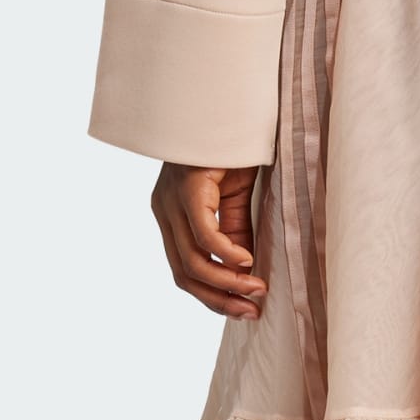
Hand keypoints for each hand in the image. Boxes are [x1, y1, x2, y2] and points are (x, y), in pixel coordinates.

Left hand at [150, 164, 266, 317]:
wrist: (228, 107)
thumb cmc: (234, 152)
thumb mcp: (238, 205)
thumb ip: (237, 239)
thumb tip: (246, 277)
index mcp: (171, 217)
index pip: (184, 272)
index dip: (214, 298)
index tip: (245, 311)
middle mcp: (164, 210)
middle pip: (184, 274)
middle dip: (219, 299)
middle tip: (251, 311)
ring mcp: (171, 199)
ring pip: (192, 259)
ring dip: (227, 281)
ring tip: (255, 289)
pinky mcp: (187, 187)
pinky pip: (203, 233)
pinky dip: (225, 253)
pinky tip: (248, 261)